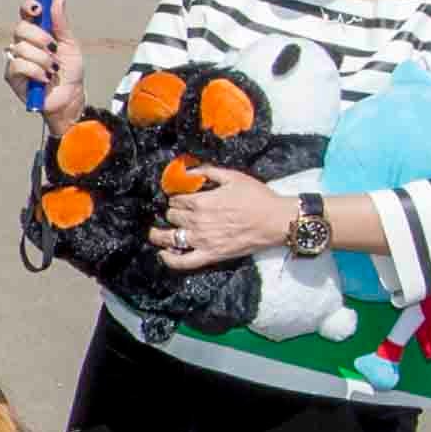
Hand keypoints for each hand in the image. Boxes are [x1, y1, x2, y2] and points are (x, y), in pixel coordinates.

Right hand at [6, 2, 81, 118]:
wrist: (69, 97)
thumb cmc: (69, 72)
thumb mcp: (70, 45)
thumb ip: (61, 23)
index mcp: (37, 32)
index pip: (27, 13)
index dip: (29, 7)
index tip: (38, 8)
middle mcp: (24, 43)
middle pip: (20, 28)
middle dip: (39, 37)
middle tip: (53, 47)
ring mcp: (16, 59)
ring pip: (21, 48)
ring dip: (42, 59)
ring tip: (51, 69)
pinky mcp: (12, 76)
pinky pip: (18, 65)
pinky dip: (35, 71)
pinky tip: (43, 78)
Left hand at [157, 167, 295, 267]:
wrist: (276, 220)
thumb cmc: (257, 197)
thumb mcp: (233, 177)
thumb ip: (208, 172)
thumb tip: (190, 170)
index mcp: (202, 202)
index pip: (176, 200)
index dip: (175, 198)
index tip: (178, 198)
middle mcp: (198, 221)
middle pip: (172, 217)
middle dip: (171, 213)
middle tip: (175, 213)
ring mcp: (203, 240)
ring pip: (171, 238)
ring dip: (159, 235)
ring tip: (154, 233)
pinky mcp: (211, 255)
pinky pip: (184, 262)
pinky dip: (170, 259)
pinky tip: (163, 254)